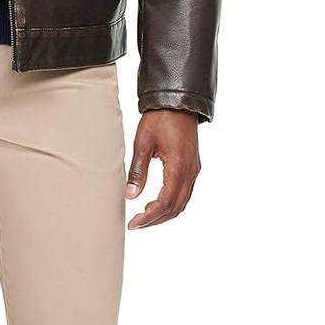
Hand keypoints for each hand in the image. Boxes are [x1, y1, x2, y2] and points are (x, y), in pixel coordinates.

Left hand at [125, 109, 200, 228]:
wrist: (177, 102)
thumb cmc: (159, 118)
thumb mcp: (143, 143)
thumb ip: (137, 171)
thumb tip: (130, 195)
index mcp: (178, 167)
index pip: (165, 203)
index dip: (149, 217)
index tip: (133, 223)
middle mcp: (190, 172)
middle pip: (176, 208)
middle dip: (156, 219)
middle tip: (136, 223)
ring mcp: (194, 170)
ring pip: (182, 202)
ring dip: (164, 212)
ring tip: (143, 215)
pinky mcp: (193, 166)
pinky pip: (184, 192)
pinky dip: (171, 202)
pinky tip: (156, 202)